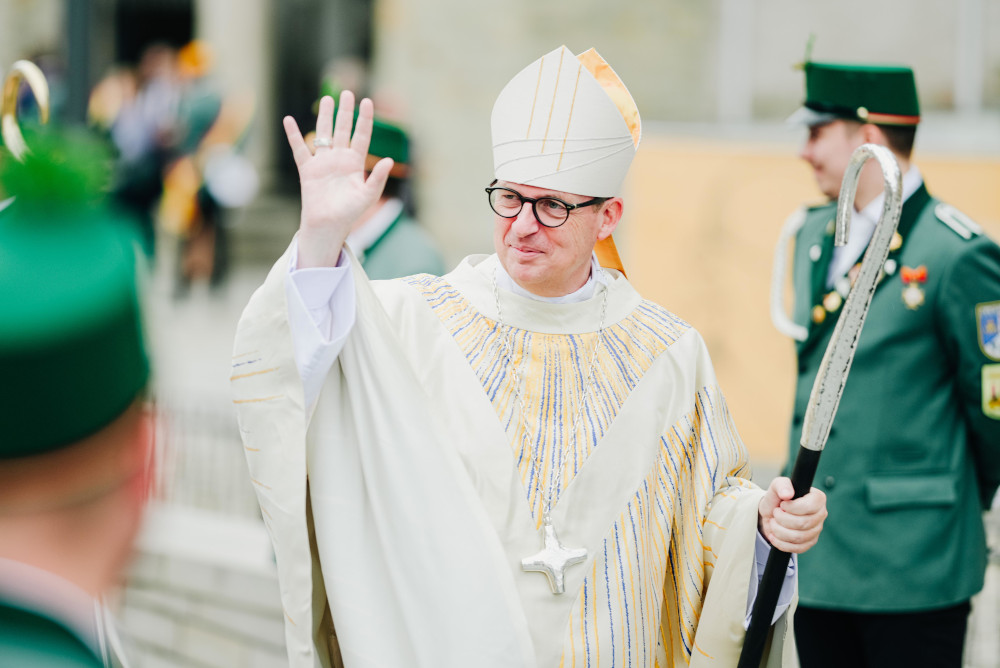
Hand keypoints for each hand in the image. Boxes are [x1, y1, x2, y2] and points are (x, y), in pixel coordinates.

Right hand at [283, 91, 393, 267]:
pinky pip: (299, 149)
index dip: (365, 119)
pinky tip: (288, 120)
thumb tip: (388, 159)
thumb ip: (378, 178)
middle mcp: (339, 159)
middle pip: (343, 130)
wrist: (328, 226)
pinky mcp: (307, 169)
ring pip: (323, 134)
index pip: (361, 136)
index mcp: (356, 163)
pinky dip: (293, 135)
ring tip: (327, 99)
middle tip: (347, 92)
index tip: (368, 101)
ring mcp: (323, 163)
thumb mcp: (368, 195)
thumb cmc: (350, 213)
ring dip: (325, 117)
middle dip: (345, 112)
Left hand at [757, 477, 826, 553]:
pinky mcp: (809, 543)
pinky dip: (780, 543)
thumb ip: (782, 485)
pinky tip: (773, 535)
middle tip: (775, 513)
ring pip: (799, 537)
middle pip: (803, 523)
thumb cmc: (777, 497)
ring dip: (779, 530)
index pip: (810, 506)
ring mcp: (816, 530)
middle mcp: (821, 514)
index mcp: (818, 499)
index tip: (782, 504)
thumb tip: (787, 494)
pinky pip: (797, 548)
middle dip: (782, 519)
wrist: (771, 512)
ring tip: (773, 522)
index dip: (792, 507)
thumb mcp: (777, 486)